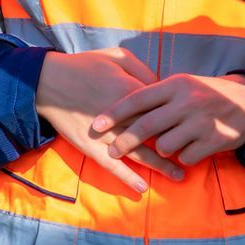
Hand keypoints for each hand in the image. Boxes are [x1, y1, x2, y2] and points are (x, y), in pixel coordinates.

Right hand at [35, 48, 184, 193]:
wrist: (48, 81)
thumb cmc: (84, 65)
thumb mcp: (116, 56)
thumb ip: (142, 70)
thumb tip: (161, 84)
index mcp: (130, 93)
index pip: (161, 109)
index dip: (177, 117)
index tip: (192, 123)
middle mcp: (122, 118)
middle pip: (156, 134)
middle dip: (177, 144)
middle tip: (196, 155)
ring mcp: (106, 135)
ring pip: (139, 154)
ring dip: (161, 166)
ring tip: (180, 176)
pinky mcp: (91, 147)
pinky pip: (112, 166)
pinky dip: (128, 177)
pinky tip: (142, 188)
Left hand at [91, 74, 244, 167]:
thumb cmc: (207, 94)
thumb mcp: (184, 84)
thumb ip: (158, 95)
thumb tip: (124, 109)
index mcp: (176, 84)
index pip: (138, 99)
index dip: (114, 114)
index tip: (95, 125)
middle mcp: (187, 102)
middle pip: (146, 126)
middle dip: (125, 142)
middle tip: (112, 152)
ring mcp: (201, 122)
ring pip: (165, 145)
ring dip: (163, 149)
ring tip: (172, 143)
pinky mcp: (214, 141)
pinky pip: (186, 157)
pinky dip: (184, 157)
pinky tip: (192, 149)